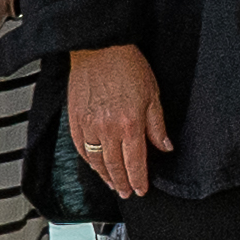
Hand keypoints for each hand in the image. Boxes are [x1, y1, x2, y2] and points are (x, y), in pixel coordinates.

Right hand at [66, 44, 172, 192]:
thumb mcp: (153, 94)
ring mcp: (88, 126)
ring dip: (105, 176)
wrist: (99, 47)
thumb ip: (157, 125)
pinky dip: (88, 161)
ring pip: (96, 161)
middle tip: (127, 193)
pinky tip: (95, 165)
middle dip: (123, 183)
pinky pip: (80, 148)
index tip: (141, 189)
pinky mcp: (74, 119)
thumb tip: (165, 147)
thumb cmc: (126, 65)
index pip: (136, 163)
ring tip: (113, 184)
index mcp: (129, 124)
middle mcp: (107, 129)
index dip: (139, 180)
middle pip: (115, 166)